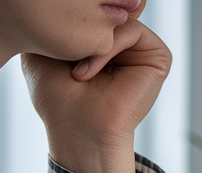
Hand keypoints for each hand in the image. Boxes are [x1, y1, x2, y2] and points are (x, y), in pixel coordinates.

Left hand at [21, 3, 169, 172]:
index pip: (95, 10)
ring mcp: (141, 47)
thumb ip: (57, 20)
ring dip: (91, 43)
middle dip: (84, 24)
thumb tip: (62, 2)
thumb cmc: (58, 98)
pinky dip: (107, 48)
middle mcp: (123, 39)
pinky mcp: (157, 56)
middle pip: (108, 10)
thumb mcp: (44, 47)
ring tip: (75, 72)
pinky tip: (88, 73)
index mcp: (102, 37)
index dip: (76, 13)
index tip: (55, 33)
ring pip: (117, 18)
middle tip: (64, 48)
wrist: (76, 130)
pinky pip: (132, 31)